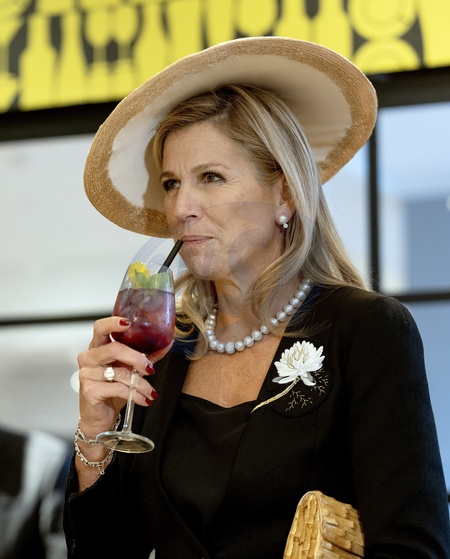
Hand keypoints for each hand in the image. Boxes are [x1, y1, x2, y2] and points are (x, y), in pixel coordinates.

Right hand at [77, 316, 171, 439]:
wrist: (100, 417)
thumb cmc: (113, 390)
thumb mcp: (131, 369)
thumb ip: (147, 355)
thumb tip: (166, 342)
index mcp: (98, 347)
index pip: (100, 328)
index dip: (113, 323)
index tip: (128, 323)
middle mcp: (89, 357)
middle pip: (114, 349)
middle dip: (137, 358)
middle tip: (150, 369)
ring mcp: (87, 373)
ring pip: (119, 372)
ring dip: (140, 383)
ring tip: (150, 392)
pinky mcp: (89, 390)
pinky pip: (117, 388)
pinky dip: (134, 395)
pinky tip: (143, 400)